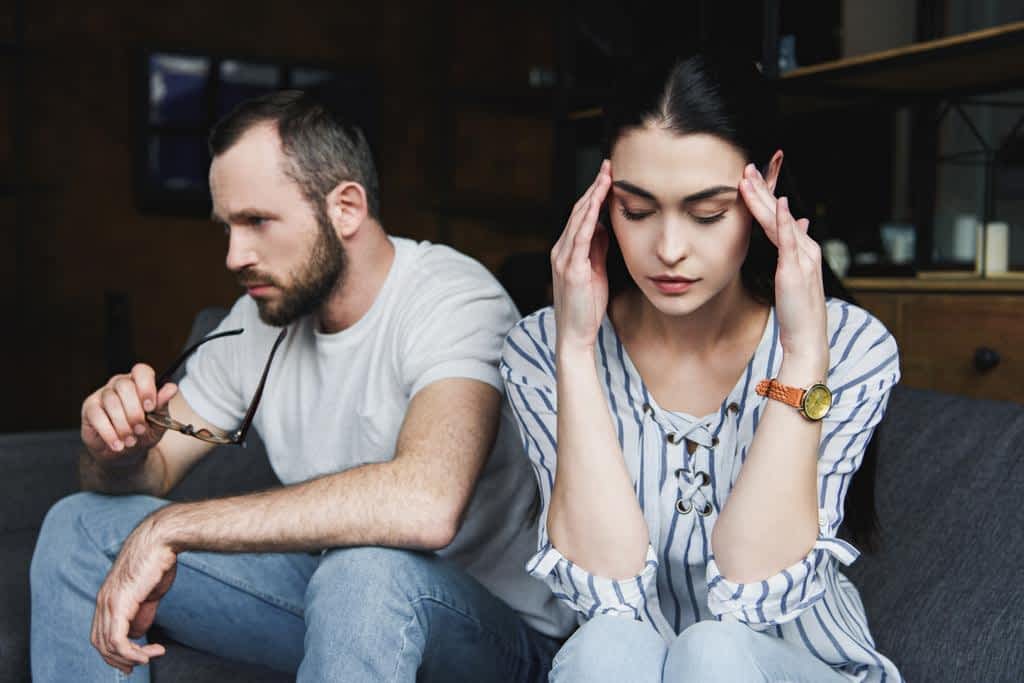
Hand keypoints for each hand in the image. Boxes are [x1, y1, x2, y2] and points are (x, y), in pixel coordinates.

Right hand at [81, 363, 177, 462]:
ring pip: (112, 402)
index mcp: (139, 383)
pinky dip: (109, 433)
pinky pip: (97, 416)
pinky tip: (117, 444)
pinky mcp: (89, 408)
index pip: (142, 371)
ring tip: (130, 441)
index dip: (146, 387)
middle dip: (135, 412)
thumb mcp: (158, 422)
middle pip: (125, 386)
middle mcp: (120, 384)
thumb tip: (171, 388)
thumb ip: (162, 404)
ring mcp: (103, 394)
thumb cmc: (143, 432)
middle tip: (140, 429)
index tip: (150, 407)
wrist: (124, 452)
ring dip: (123, 425)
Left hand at [91, 515, 175, 673]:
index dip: (114, 650)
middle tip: (138, 666)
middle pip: (99, 643)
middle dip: (118, 660)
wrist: (161, 539)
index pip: (101, 632)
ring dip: (129, 658)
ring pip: (107, 645)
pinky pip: (117, 640)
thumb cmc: (159, 559)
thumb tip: (138, 631)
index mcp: (108, 596)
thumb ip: (142, 611)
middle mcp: (103, 601)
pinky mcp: (118, 604)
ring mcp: (108, 603)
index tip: (134, 659)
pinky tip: (147, 654)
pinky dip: (131, 653)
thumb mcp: (150, 591)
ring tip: (150, 657)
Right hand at [551, 159, 611, 352]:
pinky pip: (580, 236)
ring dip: (593, 195)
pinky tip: (599, 202)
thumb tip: (605, 228)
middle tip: (610, 166)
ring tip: (607, 176)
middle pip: (578, 211)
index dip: (594, 194)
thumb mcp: (595, 272)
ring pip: (578, 218)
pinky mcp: (571, 268)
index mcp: (566, 251)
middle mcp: (561, 250)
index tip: (608, 176)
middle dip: (594, 187)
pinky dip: (589, 215)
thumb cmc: (586, 307)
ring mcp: (564, 258)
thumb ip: (597, 250)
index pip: (581, 216)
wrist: (575, 334)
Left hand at [738, 162, 827, 366]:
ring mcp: (802, 257)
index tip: (748, 180)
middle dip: (762, 189)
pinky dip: (785, 221)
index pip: (779, 218)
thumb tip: (797, 224)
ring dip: (765, 199)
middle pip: (779, 213)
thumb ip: (793, 249)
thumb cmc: (797, 310)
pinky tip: (779, 205)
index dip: (764, 198)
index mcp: (802, 250)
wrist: (806, 336)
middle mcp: (805, 249)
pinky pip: (790, 240)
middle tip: (746, 168)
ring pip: (780, 221)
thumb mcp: (794, 275)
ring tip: (749, 180)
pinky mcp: (795, 269)